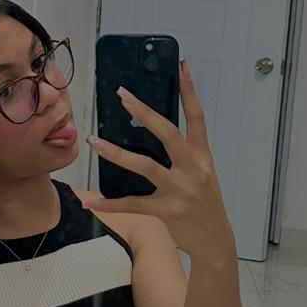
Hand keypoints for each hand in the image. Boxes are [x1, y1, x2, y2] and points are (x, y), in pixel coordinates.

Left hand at [84, 59, 234, 260]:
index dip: (190, 91)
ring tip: (95, 141)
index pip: (197, 117)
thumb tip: (153, 132)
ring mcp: (180, 190)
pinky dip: (110, 204)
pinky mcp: (167, 211)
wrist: (215, 240)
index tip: (181, 67)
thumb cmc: (205, 204)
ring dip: (116, 153)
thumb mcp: (202, 174)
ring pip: (144, 166)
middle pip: (168, 134)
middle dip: (144, 113)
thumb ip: (183, 154)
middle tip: (122, 95)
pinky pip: (133, 204)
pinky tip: (91, 201)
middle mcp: (193, 169)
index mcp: (202, 156)